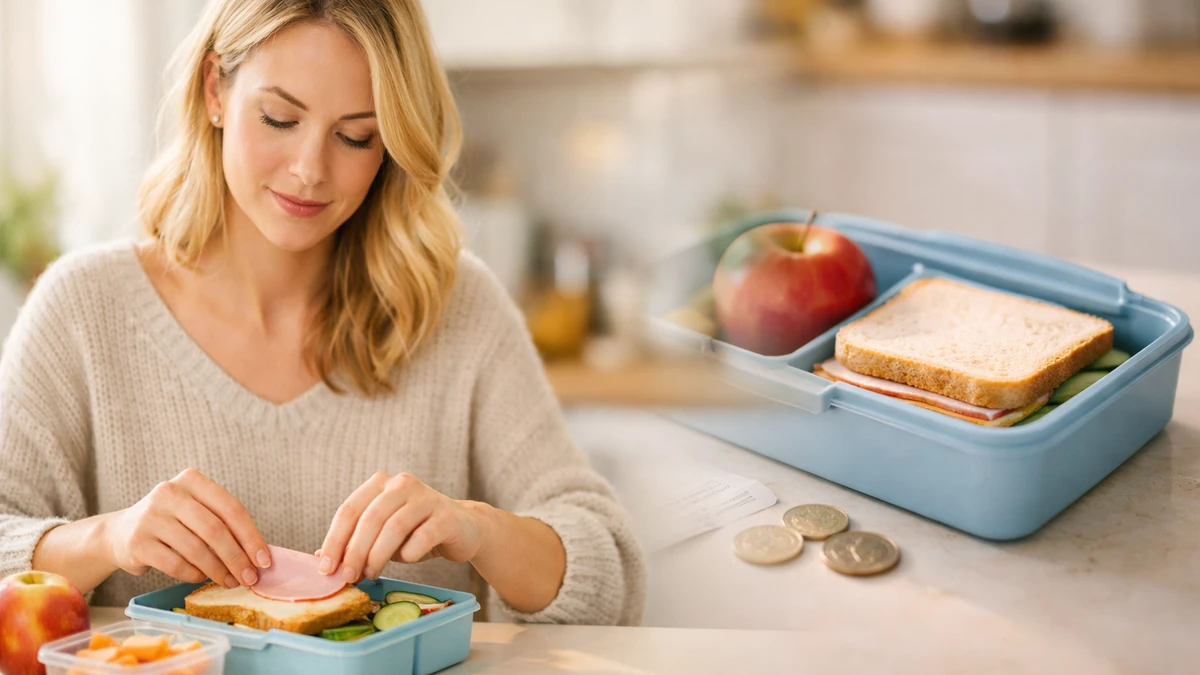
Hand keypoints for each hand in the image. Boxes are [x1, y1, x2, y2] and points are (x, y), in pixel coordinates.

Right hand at [104, 468, 271, 587]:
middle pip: (215, 529)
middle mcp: (169, 492)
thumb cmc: (171, 524)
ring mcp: (150, 516)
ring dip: (218, 570)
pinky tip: (201, 577)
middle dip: (237, 558)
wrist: (119, 534)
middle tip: (250, 578)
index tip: (264, 560)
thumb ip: (223, 525)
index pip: (231, 508)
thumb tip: (258, 556)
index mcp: (192, 480)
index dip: (251, 537)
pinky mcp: (137, 541)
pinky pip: (176, 564)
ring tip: (230, 581)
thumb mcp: (196, 512)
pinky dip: (193, 574)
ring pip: (196, 549)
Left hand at [318, 472, 491, 582]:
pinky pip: (422, 538)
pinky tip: (407, 560)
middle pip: (370, 518)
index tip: (326, 568)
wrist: (464, 529)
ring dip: (377, 556)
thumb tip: (320, 559)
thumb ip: (356, 541)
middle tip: (348, 577)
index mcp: (381, 483)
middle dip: (354, 551)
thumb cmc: (417, 532)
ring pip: (394, 527)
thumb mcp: (382, 535)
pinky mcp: (446, 516)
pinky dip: (409, 554)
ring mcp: (427, 497)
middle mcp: (402, 484)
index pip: (349, 510)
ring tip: (371, 575)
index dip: (334, 540)